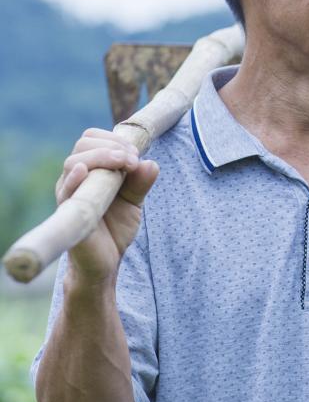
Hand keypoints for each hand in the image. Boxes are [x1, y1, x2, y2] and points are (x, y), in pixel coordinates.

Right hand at [56, 128, 159, 287]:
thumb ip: (141, 182)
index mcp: (90, 171)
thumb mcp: (135, 201)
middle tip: (132, 160)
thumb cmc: (115, 228)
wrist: (105, 262)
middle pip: (83, 145)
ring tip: (125, 165)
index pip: (92, 139)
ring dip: (103, 156)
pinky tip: (83, 172)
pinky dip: (73, 178)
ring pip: (74, 161)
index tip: (136, 154)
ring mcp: (69, 194)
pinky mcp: (68, 212)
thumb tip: (151, 163)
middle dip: (112, 146)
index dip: (114, 139)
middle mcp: (75, 179)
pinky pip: (65, 191)